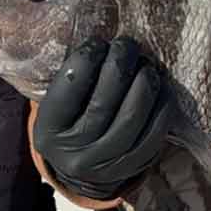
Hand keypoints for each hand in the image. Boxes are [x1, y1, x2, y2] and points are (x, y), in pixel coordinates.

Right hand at [34, 37, 173, 200]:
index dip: (86, 60)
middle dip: (118, 67)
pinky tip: (161, 87)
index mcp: (48, 130)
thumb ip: (72, 78)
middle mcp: (73, 152)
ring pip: (129, 120)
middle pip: (101, 104)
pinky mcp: (131, 167)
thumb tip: (102, 42)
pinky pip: (153, 135)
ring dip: (144, 85)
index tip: (97, 42)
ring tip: (147, 65)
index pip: (68, 90)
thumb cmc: (70, 119)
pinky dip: (161, 107)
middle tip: (126, 45)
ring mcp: (104, 165)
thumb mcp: (57, 103)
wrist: (79, 168)